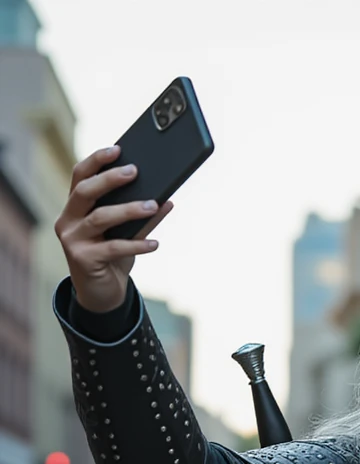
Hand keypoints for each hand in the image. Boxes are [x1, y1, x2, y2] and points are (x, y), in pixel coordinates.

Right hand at [54, 145, 172, 312]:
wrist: (102, 295)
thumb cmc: (113, 258)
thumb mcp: (127, 234)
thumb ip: (142, 217)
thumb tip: (168, 199)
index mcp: (75, 207)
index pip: (80, 175)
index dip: (96, 160)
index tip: (118, 149)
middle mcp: (68, 220)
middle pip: (85, 191)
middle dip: (110, 179)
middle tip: (135, 171)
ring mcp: (72, 240)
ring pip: (100, 218)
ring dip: (128, 210)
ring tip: (152, 206)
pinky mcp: (83, 260)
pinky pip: (113, 248)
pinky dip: (136, 245)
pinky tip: (155, 243)